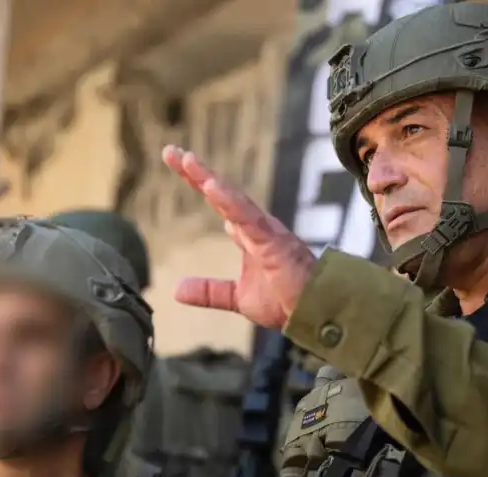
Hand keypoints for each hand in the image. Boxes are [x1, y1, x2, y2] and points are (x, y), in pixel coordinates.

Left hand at [162, 145, 317, 329]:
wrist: (316, 313)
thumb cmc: (287, 301)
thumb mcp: (238, 297)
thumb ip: (210, 291)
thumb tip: (176, 290)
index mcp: (248, 234)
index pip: (219, 202)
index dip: (198, 182)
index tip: (177, 160)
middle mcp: (256, 226)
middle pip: (222, 192)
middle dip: (197, 172)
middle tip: (172, 151)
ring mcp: (266, 231)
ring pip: (233, 198)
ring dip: (209, 178)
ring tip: (185, 160)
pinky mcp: (274, 240)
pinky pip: (248, 217)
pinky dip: (230, 201)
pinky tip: (211, 186)